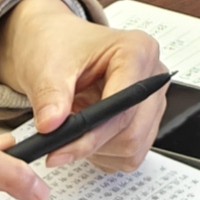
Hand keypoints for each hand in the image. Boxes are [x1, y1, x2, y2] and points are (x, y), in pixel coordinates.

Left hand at [0, 2, 169, 173]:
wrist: (55, 44)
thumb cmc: (57, 45)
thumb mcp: (46, 66)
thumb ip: (50, 96)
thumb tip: (51, 127)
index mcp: (137, 51)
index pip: (123, 106)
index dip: (91, 133)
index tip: (59, 148)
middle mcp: (152, 77)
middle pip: (132, 132)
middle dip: (92, 143)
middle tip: (58, 143)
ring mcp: (152, 102)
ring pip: (133, 148)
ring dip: (97, 150)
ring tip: (72, 129)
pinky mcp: (146, 123)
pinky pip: (130, 155)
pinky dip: (104, 154)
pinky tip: (86, 133)